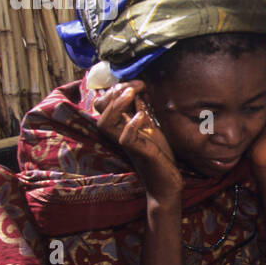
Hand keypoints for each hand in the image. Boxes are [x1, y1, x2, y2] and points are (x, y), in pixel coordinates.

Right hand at [94, 82, 181, 199]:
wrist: (166, 182)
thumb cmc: (158, 154)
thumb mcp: (151, 126)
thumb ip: (142, 110)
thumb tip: (138, 90)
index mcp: (121, 124)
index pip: (106, 101)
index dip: (118, 88)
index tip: (138, 82)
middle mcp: (119, 133)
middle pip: (99, 109)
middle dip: (114, 92)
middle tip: (136, 85)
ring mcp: (126, 144)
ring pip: (105, 123)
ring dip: (117, 105)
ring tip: (131, 92)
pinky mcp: (137, 153)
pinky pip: (125, 138)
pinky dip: (131, 125)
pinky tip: (141, 115)